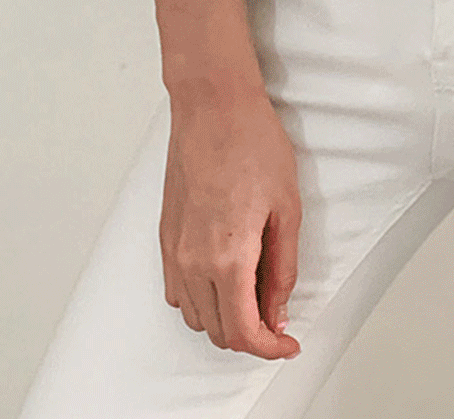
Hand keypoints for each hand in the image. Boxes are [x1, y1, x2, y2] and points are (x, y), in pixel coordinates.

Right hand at [160, 77, 303, 360]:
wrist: (213, 105)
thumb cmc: (253, 144)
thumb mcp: (287, 208)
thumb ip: (283, 267)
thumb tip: (279, 311)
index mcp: (228, 256)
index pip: (243, 331)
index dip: (269, 348)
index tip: (288, 343)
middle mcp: (193, 260)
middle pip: (216, 331)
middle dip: (250, 336)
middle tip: (278, 321)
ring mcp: (174, 250)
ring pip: (194, 316)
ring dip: (223, 320)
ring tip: (254, 297)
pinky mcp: (165, 236)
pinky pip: (176, 290)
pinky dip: (200, 300)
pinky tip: (224, 279)